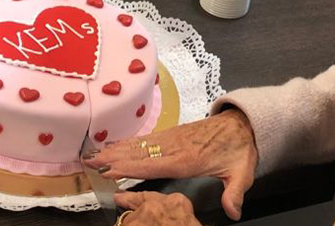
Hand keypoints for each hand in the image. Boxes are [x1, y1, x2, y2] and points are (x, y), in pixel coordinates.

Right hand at [84, 109, 257, 219]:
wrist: (244, 123)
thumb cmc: (241, 149)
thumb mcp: (242, 173)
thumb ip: (235, 193)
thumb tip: (233, 212)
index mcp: (189, 159)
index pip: (154, 164)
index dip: (130, 167)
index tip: (109, 170)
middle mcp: (176, 147)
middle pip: (140, 153)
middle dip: (114, 158)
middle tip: (90, 161)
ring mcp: (174, 138)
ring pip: (140, 144)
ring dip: (116, 149)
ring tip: (95, 153)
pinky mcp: (174, 134)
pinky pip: (148, 138)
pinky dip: (129, 142)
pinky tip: (116, 145)